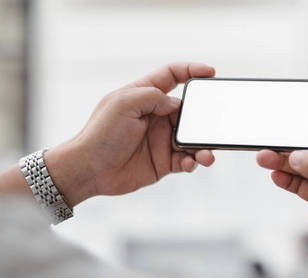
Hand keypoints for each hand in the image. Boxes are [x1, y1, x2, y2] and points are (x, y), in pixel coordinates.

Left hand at [45, 63, 215, 206]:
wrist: (90, 170)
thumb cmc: (100, 134)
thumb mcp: (123, 104)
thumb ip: (152, 96)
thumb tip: (177, 103)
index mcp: (145, 96)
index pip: (172, 76)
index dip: (191, 71)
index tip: (210, 73)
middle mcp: (156, 116)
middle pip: (189, 111)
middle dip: (203, 117)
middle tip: (212, 126)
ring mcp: (161, 139)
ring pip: (192, 138)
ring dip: (203, 145)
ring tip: (206, 154)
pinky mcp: (164, 161)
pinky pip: (187, 160)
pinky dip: (194, 161)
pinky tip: (191, 163)